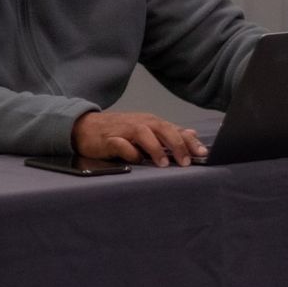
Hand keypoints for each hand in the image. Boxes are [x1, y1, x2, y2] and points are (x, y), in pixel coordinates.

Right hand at [72, 110, 205, 166]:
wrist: (84, 127)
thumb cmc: (118, 131)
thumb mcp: (146, 130)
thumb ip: (168, 133)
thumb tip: (192, 134)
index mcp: (151, 122)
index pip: (174, 129)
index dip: (189, 141)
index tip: (203, 153)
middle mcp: (140, 123)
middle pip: (162, 128)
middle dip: (176, 144)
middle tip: (186, 162)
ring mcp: (124, 130)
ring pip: (143, 133)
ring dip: (155, 148)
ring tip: (163, 164)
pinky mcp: (108, 140)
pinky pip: (120, 144)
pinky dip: (129, 151)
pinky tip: (136, 160)